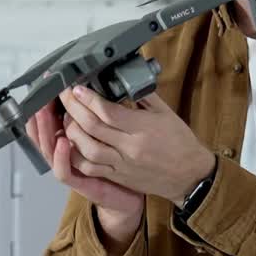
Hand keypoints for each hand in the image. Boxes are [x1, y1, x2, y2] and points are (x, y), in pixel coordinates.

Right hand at [26, 99, 143, 251]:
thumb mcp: (108, 133)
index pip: (48, 122)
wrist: (130, 196)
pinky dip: (60, 158)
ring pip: (48, 150)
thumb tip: (97, 85)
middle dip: (39, 115)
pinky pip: (63, 172)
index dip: (42, 107)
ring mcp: (70, 169)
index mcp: (70, 141)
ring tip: (44, 113)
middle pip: (43, 134)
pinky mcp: (79, 184)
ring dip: (45, 131)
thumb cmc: (121, 162)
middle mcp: (65, 155)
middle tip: (40, 97)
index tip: (43, 89)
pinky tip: (63, 142)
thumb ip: (99, 114)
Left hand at [56, 86, 215, 205]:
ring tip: (67, 117)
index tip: (77, 88)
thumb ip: (143, 96)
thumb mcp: (166, 113)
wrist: (190, 175)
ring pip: (87, 149)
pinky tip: (70, 143)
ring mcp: (122, 164)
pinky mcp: (118, 176)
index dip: (88, 98)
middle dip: (73, 108)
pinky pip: (91, 168)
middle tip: (65, 96)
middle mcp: (130, 147)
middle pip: (93, 127)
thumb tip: (123, 79)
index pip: (108, 112)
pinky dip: (76, 155)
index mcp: (143, 128)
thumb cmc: (180, 142)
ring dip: (72, 132)